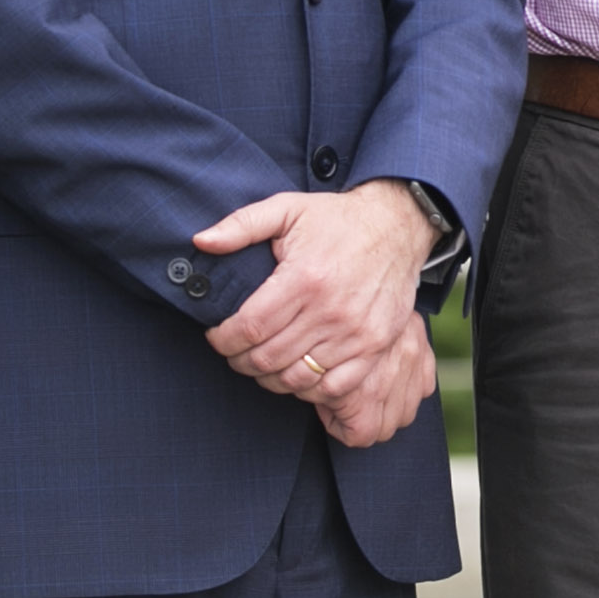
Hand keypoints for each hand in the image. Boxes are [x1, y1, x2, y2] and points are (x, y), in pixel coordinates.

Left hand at [199, 181, 437, 428]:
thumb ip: (240, 224)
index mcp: (304, 278)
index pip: (249, 328)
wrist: (397, 226)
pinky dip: (308, 389)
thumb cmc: (336, 219)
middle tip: (234, 352)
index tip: (216, 335)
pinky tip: (297, 372)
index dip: (223, 340)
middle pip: (268, 359)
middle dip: (240, 361)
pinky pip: (334, 387)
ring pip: (297, 379)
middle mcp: (330, 310)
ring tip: (261, 363)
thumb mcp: (287, 209)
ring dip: (269, 378)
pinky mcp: (375, 345)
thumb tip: (201, 241)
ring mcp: (355, 333)